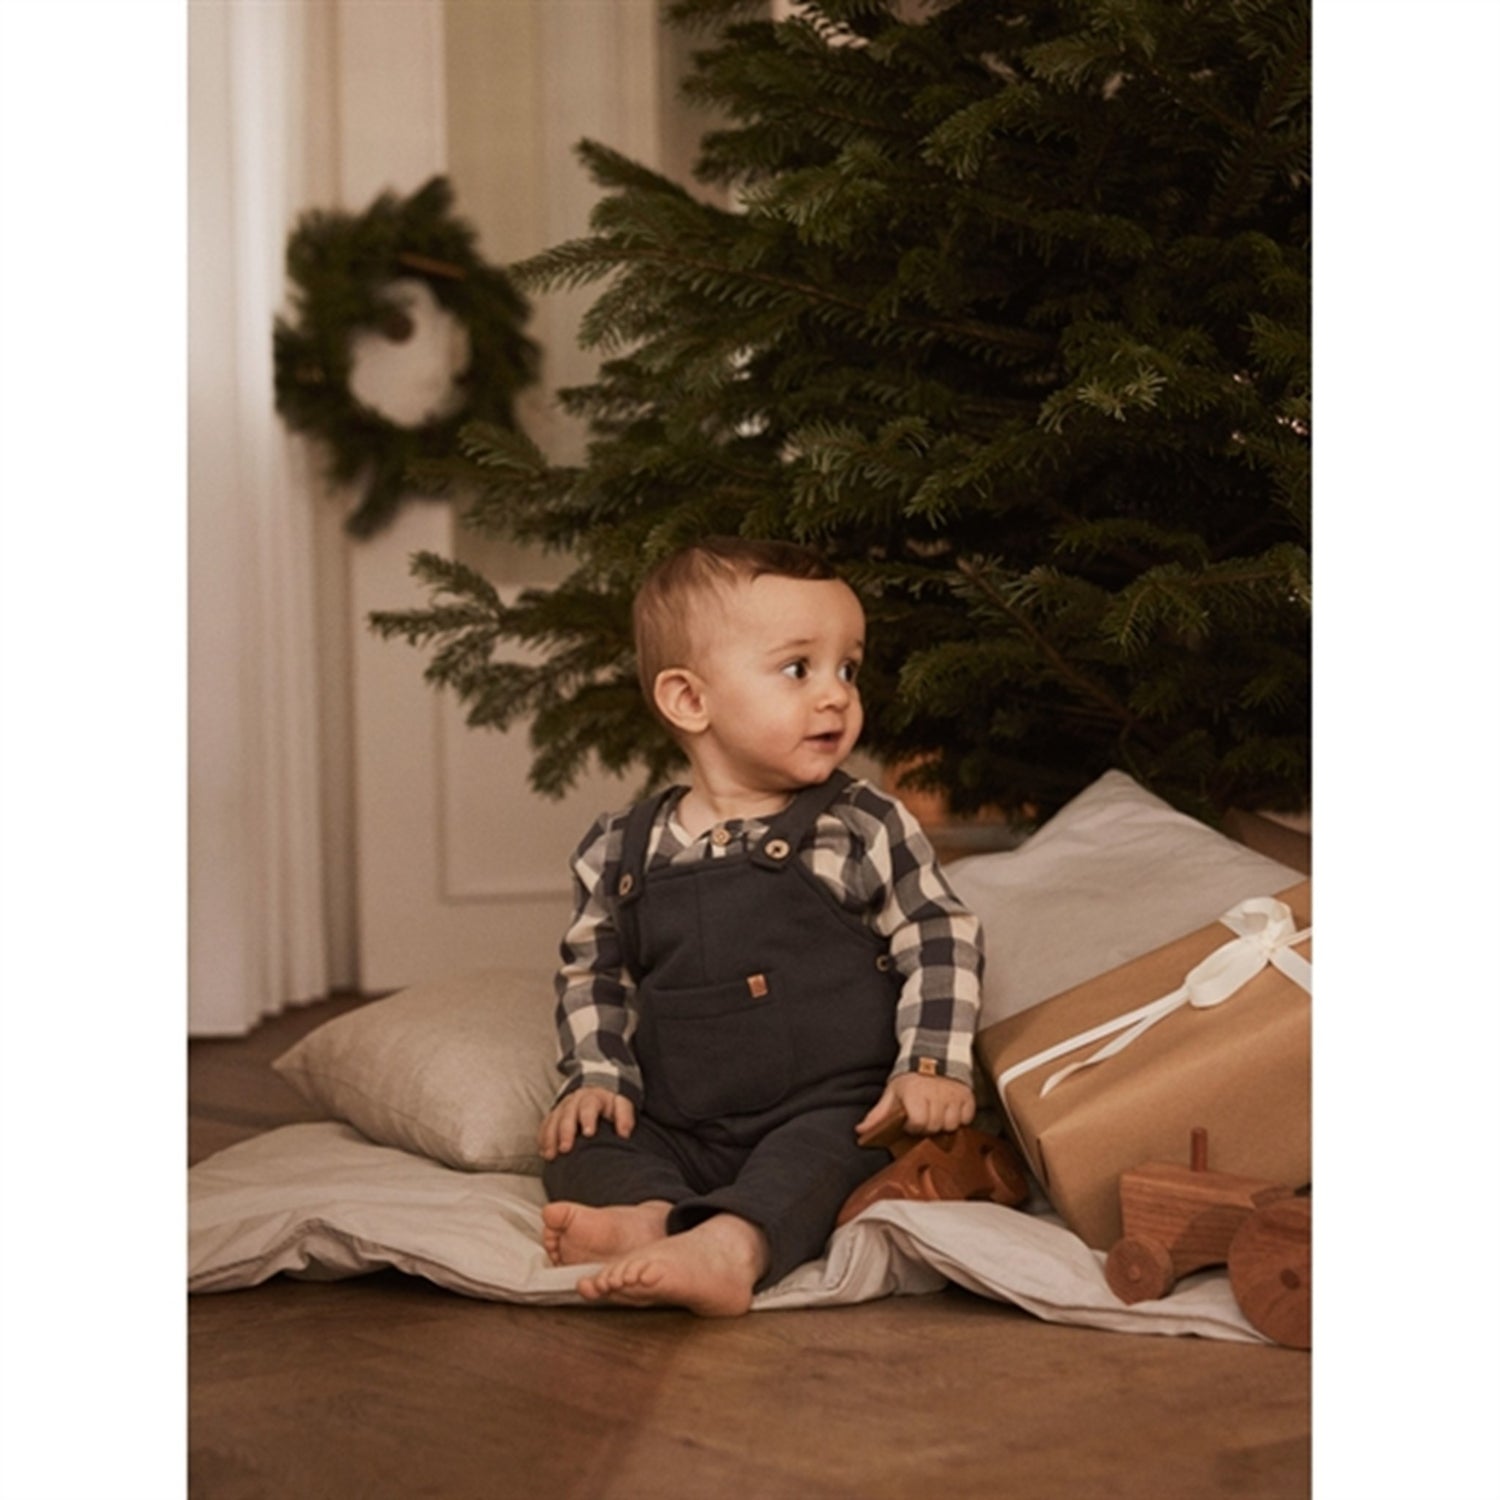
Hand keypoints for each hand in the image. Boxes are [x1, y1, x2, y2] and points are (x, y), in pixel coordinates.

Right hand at [538, 1086, 636, 1160]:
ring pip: (552, 1121)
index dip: (588, 1119)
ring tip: (551, 1155)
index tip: (589, 1133)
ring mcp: (562, 1108)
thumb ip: (624, 1116)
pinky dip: (543, 1138)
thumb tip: (624, 1134)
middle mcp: (574, 1101)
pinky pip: (545, 1125)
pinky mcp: (554, 1115)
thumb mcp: (622, 1103)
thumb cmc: (610, 1101)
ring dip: (550, 1138)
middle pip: (567, 1115)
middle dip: (565, 1132)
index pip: (589, 1106)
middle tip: (565, 1149)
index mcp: (592, 1097)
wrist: (596, 1088)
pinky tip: (544, 1152)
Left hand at [855, 1072, 974, 1146]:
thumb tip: (861, 1130)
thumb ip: (878, 1114)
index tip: (911, 1121)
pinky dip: (960, 1118)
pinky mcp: (967, 1095)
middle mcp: (936, 1095)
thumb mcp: (892, 1092)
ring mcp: (954, 1095)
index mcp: (915, 1094)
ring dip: (944, 1123)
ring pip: (952, 1124)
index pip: (919, 1123)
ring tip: (937, 1114)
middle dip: (928, 1126)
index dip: (914, 1126)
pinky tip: (950, 1111)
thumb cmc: (910, 1076)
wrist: (933, 1053)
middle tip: (924, 1118)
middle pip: (935, 1126)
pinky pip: (967, 1118)